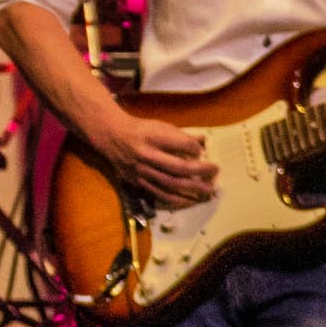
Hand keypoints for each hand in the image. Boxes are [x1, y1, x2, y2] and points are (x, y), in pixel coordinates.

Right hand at [91, 110, 216, 208]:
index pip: (182, 145)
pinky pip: (159, 194)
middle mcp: (146, 155)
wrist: (110, 136)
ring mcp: (141, 171)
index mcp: (153, 137)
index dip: (196, 149)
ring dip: (193, 189)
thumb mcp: (159, 126)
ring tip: (208, 191)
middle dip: (201, 172)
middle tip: (214, 172)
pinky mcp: (137, 182)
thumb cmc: (139, 130)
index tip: (201, 151)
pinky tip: (190, 200)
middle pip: (179, 168)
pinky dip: (177, 199)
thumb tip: (204, 141)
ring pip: (171, 184)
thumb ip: (181, 135)